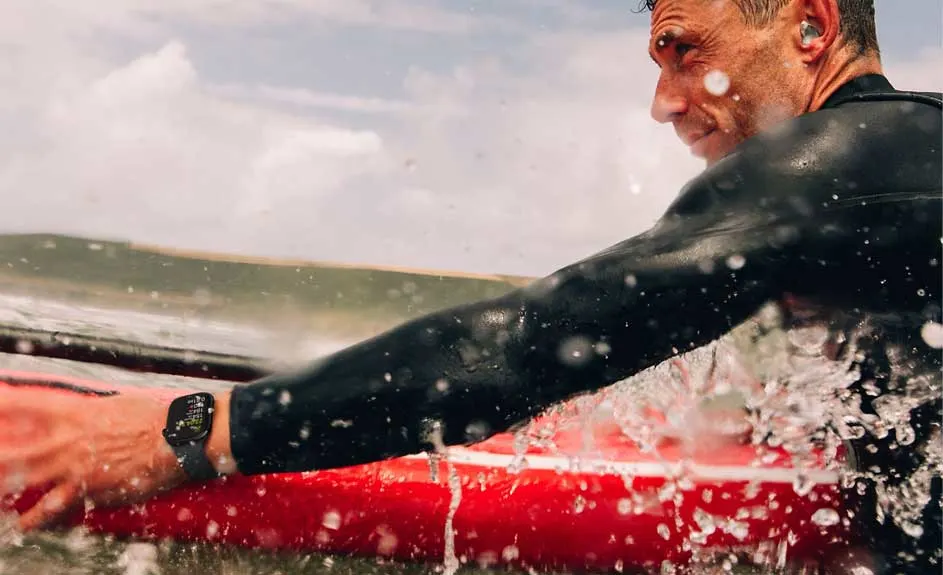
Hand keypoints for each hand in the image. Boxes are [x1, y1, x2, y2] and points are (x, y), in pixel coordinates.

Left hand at [0, 387, 186, 530]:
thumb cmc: (157, 417)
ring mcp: (76, 466)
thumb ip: (95, 412)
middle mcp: (70, 439)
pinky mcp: (88, 490)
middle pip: (18, 448)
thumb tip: (86, 412)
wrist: (180, 438)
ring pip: (27, 478)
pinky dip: (36, 519)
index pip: (31, 404)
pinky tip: (22, 525)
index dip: (6, 404)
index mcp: (79, 412)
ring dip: (4, 485)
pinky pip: (53, 508)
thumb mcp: (121, 404)